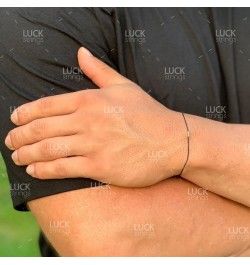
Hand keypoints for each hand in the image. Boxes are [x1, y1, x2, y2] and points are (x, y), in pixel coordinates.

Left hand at [5, 47, 185, 186]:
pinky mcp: (100, 167)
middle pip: (42, 128)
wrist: (173, 140)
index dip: (25, 113)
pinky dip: (44, 170)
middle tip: (10, 142)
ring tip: (17, 157)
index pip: (47, 105)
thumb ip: (99, 70)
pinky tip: (34, 171)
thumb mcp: (124, 86)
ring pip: (49, 149)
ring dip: (27, 154)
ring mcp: (94, 145)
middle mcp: (89, 121)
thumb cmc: (149, 114)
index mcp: (91, 100)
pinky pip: (63, 168)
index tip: (14, 119)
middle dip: (20, 136)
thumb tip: (80, 52)